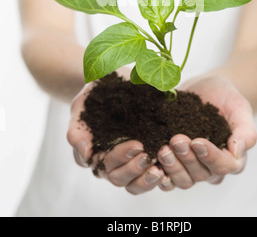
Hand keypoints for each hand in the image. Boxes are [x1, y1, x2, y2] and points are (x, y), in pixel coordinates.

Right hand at [67, 74, 167, 194]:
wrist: (115, 82)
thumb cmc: (96, 92)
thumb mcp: (83, 103)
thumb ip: (78, 126)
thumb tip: (85, 151)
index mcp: (91, 150)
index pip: (102, 163)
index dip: (119, 157)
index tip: (137, 145)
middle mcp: (108, 161)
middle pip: (117, 177)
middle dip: (133, 168)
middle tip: (148, 154)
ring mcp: (125, 164)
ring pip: (132, 185)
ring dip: (144, 179)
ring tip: (159, 169)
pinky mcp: (143, 161)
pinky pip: (147, 179)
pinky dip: (156, 179)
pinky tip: (167, 172)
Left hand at [156, 76, 256, 190]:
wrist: (208, 88)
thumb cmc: (227, 99)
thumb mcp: (240, 108)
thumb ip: (246, 131)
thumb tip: (238, 151)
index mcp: (232, 158)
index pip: (223, 165)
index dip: (210, 156)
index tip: (197, 141)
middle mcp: (212, 167)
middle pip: (200, 174)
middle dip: (187, 159)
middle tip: (176, 140)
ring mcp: (192, 167)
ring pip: (183, 179)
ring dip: (172, 167)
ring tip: (163, 148)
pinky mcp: (176, 162)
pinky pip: (167, 177)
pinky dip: (159, 173)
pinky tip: (151, 161)